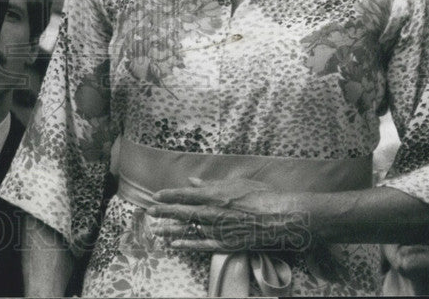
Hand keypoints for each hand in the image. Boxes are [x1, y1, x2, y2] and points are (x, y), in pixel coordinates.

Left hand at [147, 177, 307, 252]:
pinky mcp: (224, 244)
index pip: (184, 194)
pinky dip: (186, 245)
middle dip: (163, 212)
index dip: (168, 195)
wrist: (279, 218)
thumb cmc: (260, 196)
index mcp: (213, 195)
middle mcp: (211, 213)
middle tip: (149, 212)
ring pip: (187, 230)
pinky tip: (175, 245)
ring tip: (156, 230)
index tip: (156, 196)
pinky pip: (200, 245)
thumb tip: (193, 181)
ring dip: (170, 230)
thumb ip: (212, 184)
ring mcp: (216, 230)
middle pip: (181, 212)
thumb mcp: (235, 183)